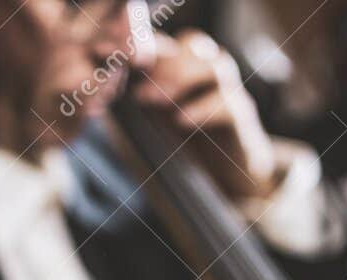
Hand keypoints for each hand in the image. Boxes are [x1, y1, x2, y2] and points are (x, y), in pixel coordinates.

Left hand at [132, 30, 281, 199]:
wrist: (227, 171)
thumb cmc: (188, 141)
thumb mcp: (158, 116)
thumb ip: (139, 98)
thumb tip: (106, 88)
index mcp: (188, 65)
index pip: (168, 41)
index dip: (148, 48)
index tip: (123, 65)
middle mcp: (210, 71)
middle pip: (194, 43)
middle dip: (163, 63)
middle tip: (139, 91)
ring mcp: (229, 91)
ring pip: (215, 66)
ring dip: (183, 79)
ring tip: (158, 103)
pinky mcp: (241, 117)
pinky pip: (227, 104)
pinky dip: (202, 109)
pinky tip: (181, 122)